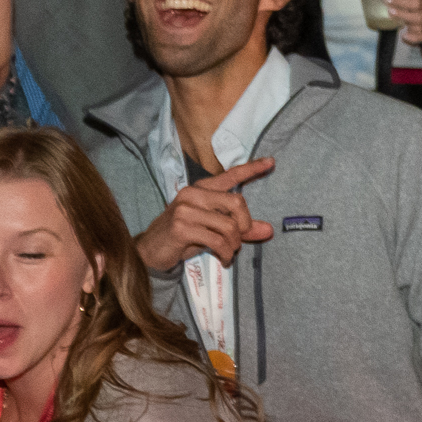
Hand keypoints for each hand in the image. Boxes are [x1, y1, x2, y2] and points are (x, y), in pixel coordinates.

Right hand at [134, 157, 277, 271]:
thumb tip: (268, 230)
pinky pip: (217, 240)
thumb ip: (239, 228)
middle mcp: (193, 194)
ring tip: (229, 252)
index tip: (271, 162)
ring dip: (234, 244)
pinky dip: (226, 253)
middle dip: (245, 226)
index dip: (251, 169)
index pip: (230, 175)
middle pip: (237, 203)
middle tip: (240, 240)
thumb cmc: (184, 237)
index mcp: (201, 189)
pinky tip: (224, 258)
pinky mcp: (181, 227)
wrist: (150, 251)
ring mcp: (185, 210)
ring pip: (228, 225)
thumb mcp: (213, 230)